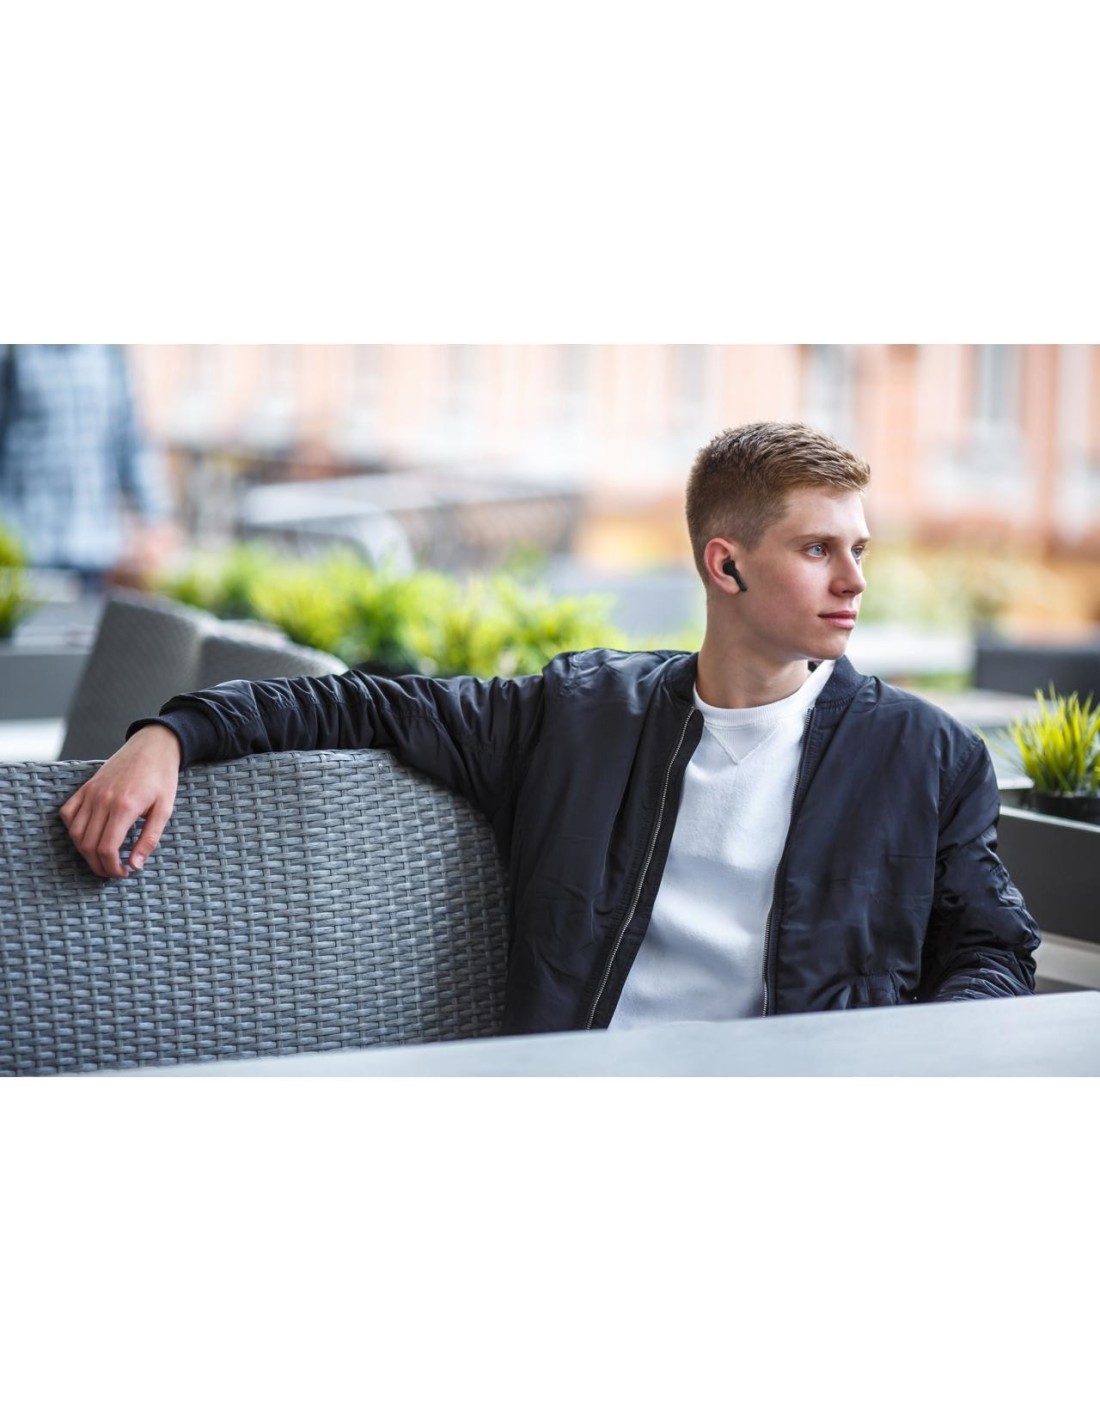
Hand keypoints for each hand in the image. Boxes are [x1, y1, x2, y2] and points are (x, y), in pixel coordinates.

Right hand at [59, 725, 181, 878]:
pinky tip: (87, 836)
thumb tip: (135, 865)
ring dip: (85, 852)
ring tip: (102, 859)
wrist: (153, 746)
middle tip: (113, 871)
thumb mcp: (165, 810)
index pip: (106, 848)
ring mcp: (91, 793)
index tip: (123, 873)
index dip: (112, 868)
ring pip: (75, 832)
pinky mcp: (86, 787)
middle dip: (99, 865)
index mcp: (124, 807)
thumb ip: (149, 839)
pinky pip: (68, 813)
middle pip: (88, 845)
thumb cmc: (162, 778)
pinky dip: (72, 829)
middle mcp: (102, 800)